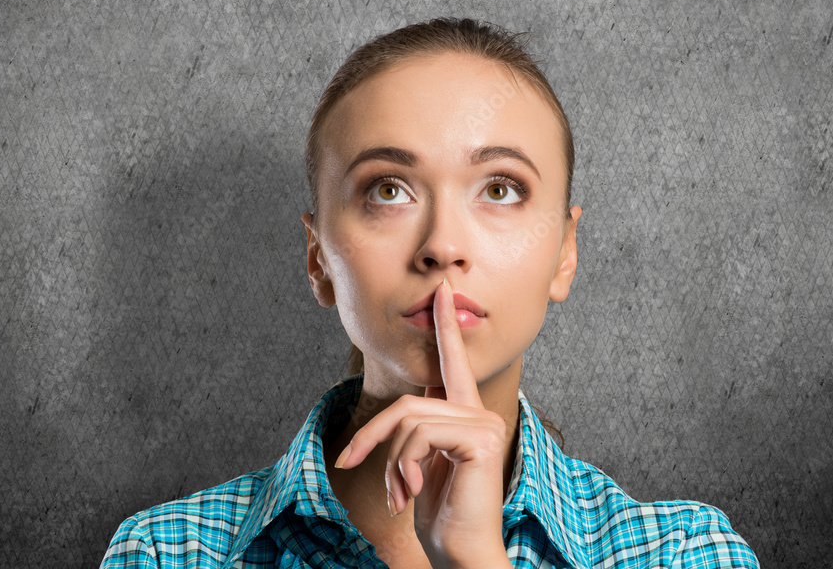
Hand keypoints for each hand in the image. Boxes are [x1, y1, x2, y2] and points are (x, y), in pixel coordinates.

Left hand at [334, 277, 511, 568]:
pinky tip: (408, 493)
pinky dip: (401, 465)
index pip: (453, 361)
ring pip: (409, 420)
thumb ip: (419, 432)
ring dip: (388, 461)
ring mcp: (482, 423)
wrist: (461, 556)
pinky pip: (419, 434)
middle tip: (349, 462)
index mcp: (465, 415)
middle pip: (407, 403)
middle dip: (372, 434)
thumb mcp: (420, 467)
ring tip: (396, 493)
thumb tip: (403, 416)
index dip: (445, 324)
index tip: (442, 290)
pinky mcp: (480, 438)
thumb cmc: (441, 516)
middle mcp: (478, 413)